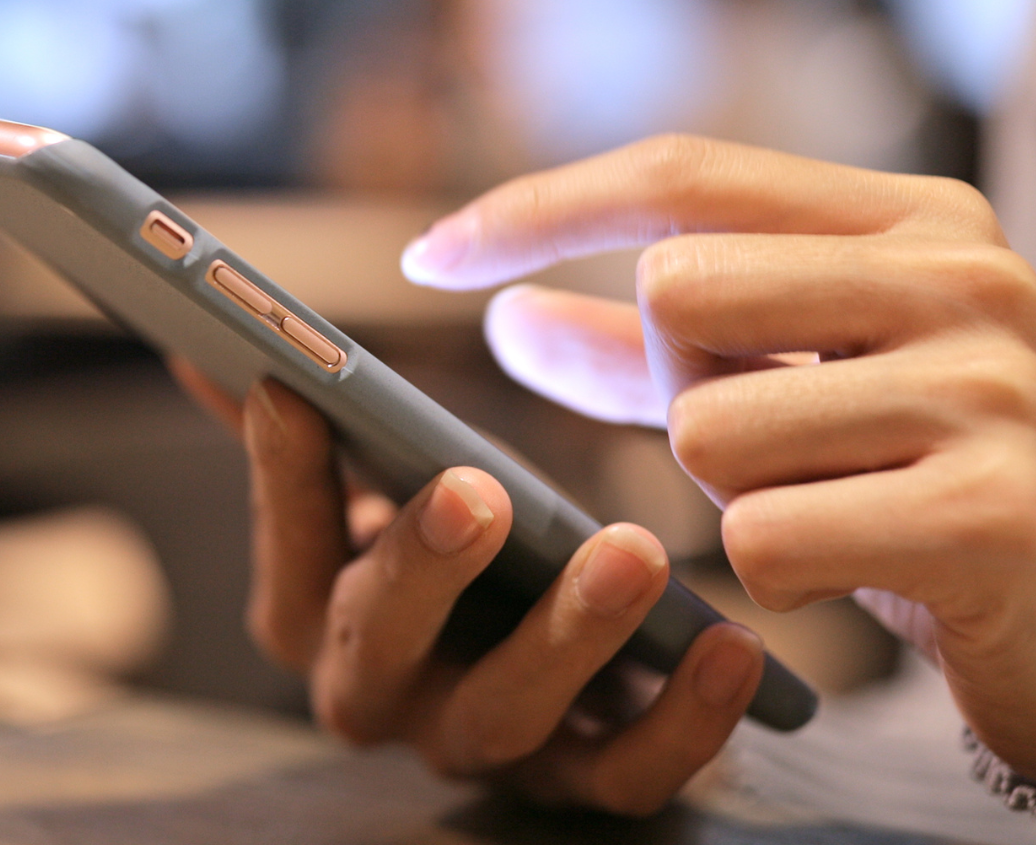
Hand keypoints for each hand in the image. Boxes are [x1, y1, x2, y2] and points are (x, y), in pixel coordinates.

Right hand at [171, 363, 763, 814]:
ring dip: (569, 639)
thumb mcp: (374, 492)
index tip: (294, 387)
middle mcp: (389, 693)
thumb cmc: (448, 555)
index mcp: (327, 613)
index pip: (287, 548)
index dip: (282, 477)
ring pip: (507, 716)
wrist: (538, 663)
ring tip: (633, 553)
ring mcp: (486, 741)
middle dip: (419, 568)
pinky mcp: (582, 777)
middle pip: (378, 646)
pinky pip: (626, 774)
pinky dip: (679, 723)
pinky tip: (731, 646)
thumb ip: (314, 436)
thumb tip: (210, 352)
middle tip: (472, 488)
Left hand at [401, 133, 1035, 785]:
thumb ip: (633, 352)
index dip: (540, 207)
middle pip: (679, 292)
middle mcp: (963, 274)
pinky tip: (855, 568)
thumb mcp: (768, 385)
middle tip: (764, 434)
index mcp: (910, 217)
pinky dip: (772, 573)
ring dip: (730, 489)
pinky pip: (763, 543)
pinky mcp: (995, 516)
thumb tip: (500, 315)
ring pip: (708, 430)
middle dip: (678, 385)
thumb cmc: (895, 473)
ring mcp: (991, 388)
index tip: (429, 254)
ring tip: (827, 501)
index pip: (680, 175)